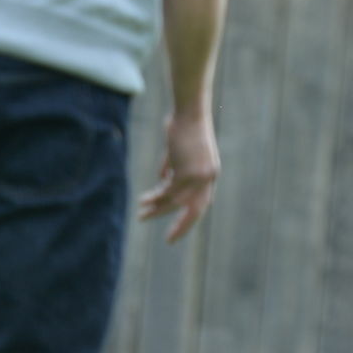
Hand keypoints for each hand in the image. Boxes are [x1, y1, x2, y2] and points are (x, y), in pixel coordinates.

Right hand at [138, 107, 219, 242]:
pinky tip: (143, 201)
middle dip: (182, 227)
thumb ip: (173, 166)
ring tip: (141, 215)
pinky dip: (154, 198)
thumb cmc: (184, 127)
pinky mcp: (187, 172)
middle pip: (196, 211)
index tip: (177, 228)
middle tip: (169, 240)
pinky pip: (168, 191)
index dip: (189, 216)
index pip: (202, 202)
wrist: (189, 111)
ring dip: (157, 210)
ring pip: (175, 202)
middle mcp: (208, 178)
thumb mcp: (180, 151)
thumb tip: (163, 179)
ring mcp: (199, 176)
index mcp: (210, 173)